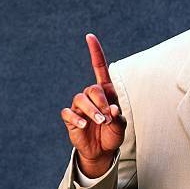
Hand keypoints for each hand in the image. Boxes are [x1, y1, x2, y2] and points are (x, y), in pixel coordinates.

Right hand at [60, 34, 126, 176]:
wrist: (102, 151)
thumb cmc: (113, 134)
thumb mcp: (121, 127)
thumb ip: (118, 118)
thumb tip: (113, 108)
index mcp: (106, 93)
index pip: (99, 68)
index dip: (95, 52)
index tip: (90, 36)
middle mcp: (92, 97)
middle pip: (92, 89)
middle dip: (101, 102)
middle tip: (108, 117)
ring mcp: (80, 107)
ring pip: (80, 99)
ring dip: (92, 111)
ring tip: (101, 122)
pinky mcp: (71, 119)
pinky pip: (69, 113)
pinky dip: (76, 118)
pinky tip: (83, 126)